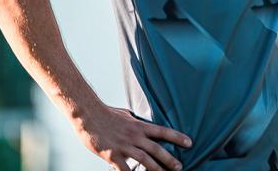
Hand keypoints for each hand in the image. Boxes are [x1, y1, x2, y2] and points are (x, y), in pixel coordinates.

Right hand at [74, 104, 191, 170]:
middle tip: (180, 167)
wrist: (88, 114)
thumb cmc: (107, 113)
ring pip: (144, 160)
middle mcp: (134, 136)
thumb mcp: (127, 114)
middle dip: (169, 159)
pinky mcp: (111, 154)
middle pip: (156, 149)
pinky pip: (123, 168)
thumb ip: (137, 121)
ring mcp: (123, 146)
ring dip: (156, 169)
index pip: (163, 132)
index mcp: (139, 125)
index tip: (190, 143)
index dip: (177, 137)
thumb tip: (145, 123)